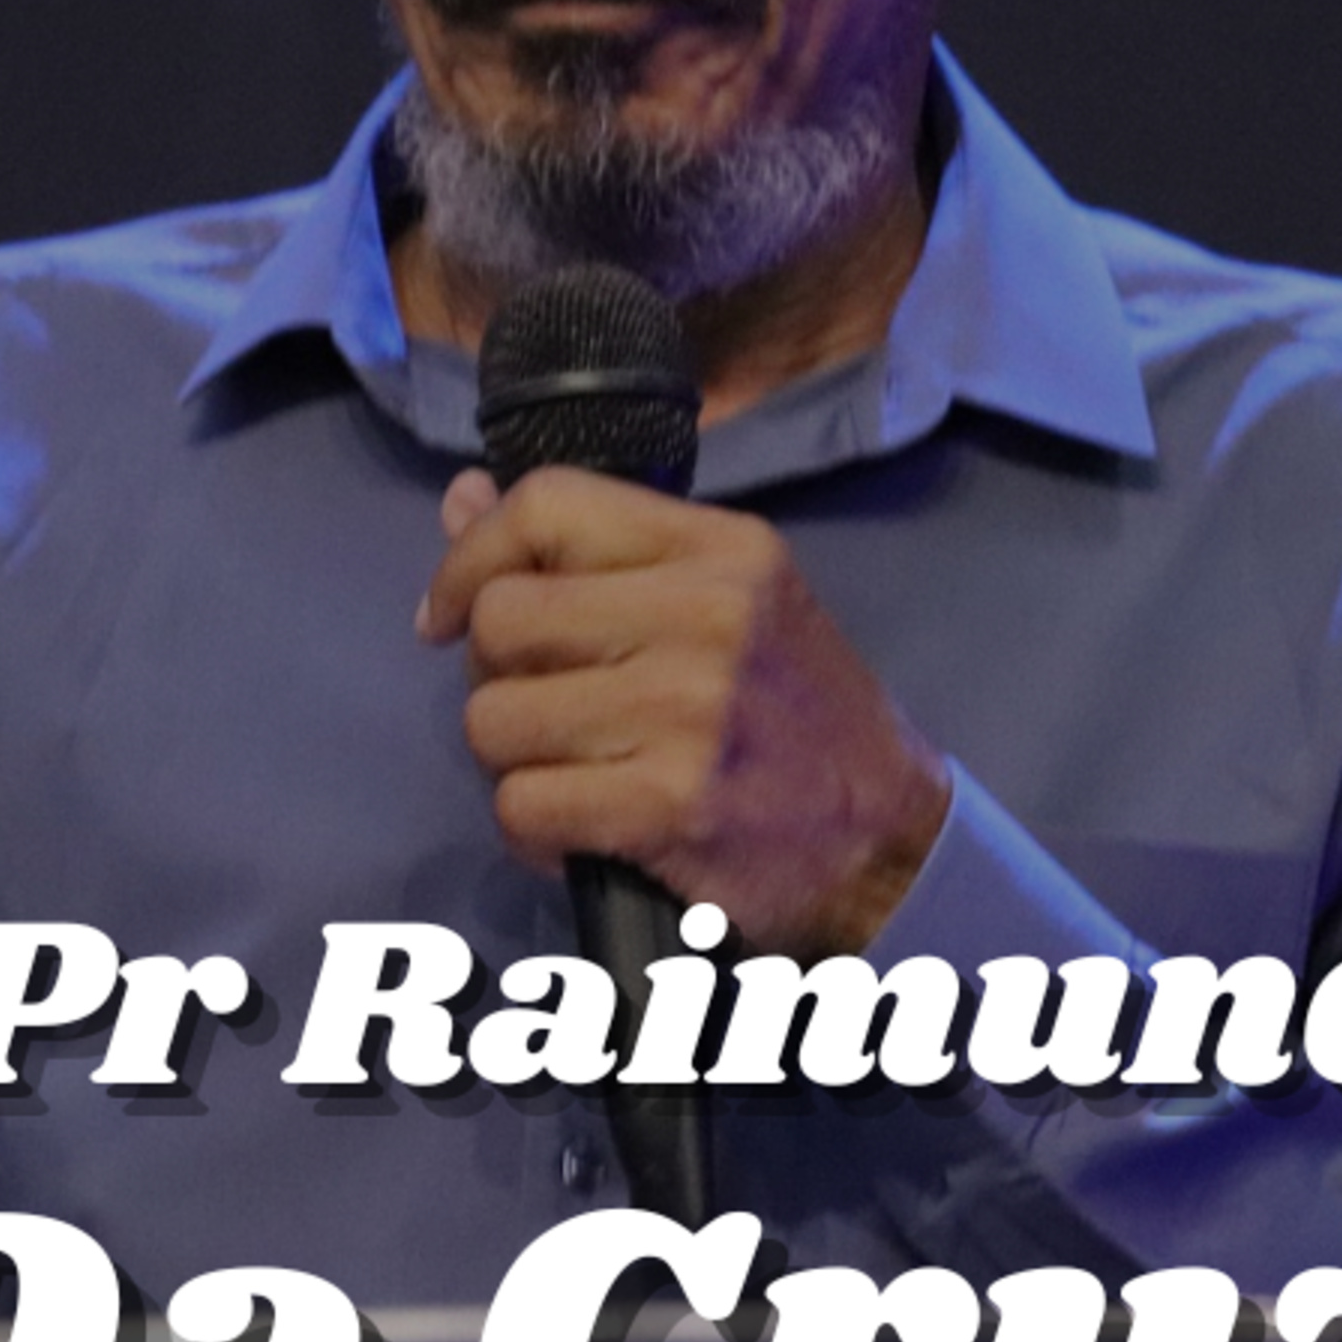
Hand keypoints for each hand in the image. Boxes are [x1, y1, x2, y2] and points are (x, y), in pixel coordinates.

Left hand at [416, 466, 950, 953]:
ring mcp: (685, 712)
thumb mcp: (726, 602)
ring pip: (494, 720)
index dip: (470, 557)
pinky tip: (585, 830)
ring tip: (580, 771)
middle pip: (502, 619)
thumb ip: (597, 551)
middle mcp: (705, 615)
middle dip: (497, 675)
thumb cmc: (796, 715)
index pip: (547, 505)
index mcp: (722, 549)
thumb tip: (462, 499)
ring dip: (517, 761)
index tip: (450, 614)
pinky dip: (536, 830)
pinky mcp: (666, 806)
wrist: (892, 842)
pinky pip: (521, 806)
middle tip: (547, 708)